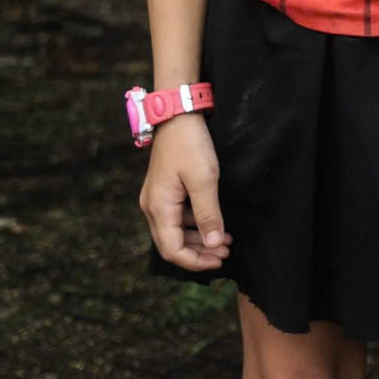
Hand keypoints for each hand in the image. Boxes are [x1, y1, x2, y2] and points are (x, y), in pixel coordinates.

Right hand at [139, 115, 228, 269]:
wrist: (178, 116)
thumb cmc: (190, 145)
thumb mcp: (204, 179)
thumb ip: (208, 214)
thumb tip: (213, 245)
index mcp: (158, 208)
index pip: (172, 250)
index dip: (195, 261)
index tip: (219, 261)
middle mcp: (152, 207)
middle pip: (172, 244)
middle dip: (199, 252)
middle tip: (226, 252)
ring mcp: (156, 199)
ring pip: (175, 232)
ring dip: (199, 239)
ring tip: (225, 241)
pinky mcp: (164, 191)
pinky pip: (177, 218)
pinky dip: (195, 225)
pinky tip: (214, 224)